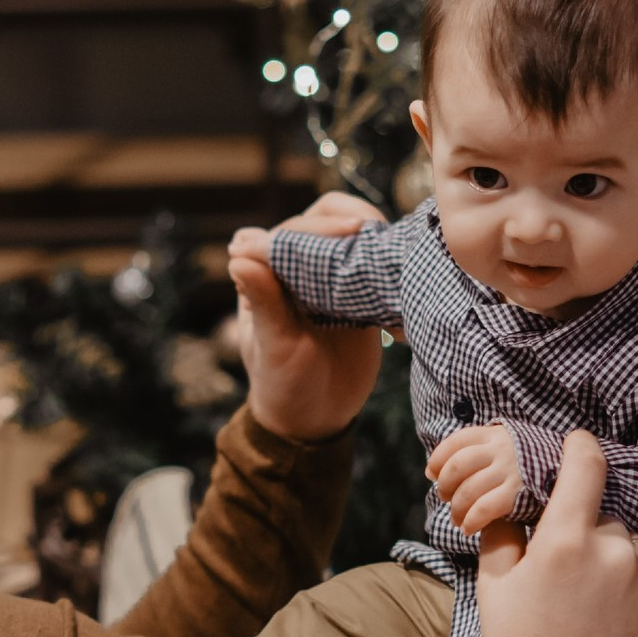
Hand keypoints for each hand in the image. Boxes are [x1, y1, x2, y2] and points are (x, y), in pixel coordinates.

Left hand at [232, 195, 388, 441]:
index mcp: (266, 272)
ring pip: (353, 235)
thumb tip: (237, 255)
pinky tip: (401, 267)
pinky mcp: (361, 291)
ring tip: (391, 247)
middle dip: (350, 220)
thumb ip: (263, 302)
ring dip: (373, 235)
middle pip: (324, 220)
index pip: (291, 232)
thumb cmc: (283, 384)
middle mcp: (296, 265)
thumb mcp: (274, 346)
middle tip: (375, 232)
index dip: (317, 228)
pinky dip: (388, 261)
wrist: (317, 417)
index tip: (348, 231)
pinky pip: (375, 264)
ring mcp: (330, 275)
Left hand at [427, 424, 524, 534]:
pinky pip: (484, 508)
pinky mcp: (517, 494)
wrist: (569, 471)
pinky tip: (469, 528)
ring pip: (468, 490)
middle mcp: (500, 450)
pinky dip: (471, 520)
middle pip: (457, 466)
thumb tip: (433, 471)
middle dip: (445, 486)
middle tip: (446, 498)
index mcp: (495, 434)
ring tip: (458, 519)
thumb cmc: (529, 463)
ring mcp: (509, 471)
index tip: (431, 473)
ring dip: (456, 509)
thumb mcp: (507, 444)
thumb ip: (478, 450)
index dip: (438, 459)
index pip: (456, 442)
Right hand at [473, 433, 637, 636]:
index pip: (585, 467)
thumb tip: (514, 502)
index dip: (581, 448)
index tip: (581, 442)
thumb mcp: (495, 592)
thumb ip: (504, 535)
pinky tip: (621, 632)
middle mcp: (617, 553)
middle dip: (589, 541)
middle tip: (570, 587)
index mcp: (565, 543)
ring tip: (597, 617)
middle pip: (607, 522)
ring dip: (621, 568)